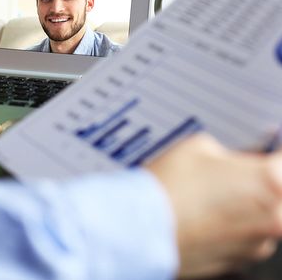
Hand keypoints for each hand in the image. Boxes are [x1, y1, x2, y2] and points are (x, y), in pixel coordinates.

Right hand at [148, 134, 281, 277]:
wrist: (141, 228)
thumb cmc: (168, 187)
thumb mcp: (198, 146)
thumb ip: (229, 153)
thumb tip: (235, 162)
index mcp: (271, 179)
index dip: (272, 155)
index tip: (265, 153)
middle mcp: (275, 215)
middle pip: (277, 192)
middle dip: (258, 183)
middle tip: (229, 175)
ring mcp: (259, 243)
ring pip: (264, 217)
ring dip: (246, 207)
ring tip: (208, 198)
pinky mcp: (241, 262)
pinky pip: (246, 238)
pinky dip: (231, 228)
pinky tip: (203, 217)